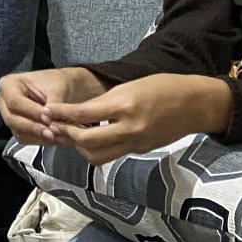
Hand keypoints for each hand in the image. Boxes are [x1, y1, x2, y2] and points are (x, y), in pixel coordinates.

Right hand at [0, 66, 106, 144]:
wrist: (61, 90)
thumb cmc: (56, 83)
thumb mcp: (56, 88)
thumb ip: (52, 104)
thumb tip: (50, 120)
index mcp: (8, 84)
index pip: (14, 101)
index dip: (31, 111)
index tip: (48, 117)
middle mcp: (4, 101)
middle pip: (12, 118)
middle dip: (33, 126)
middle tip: (52, 131)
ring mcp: (9, 116)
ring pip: (18, 131)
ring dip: (37, 136)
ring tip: (56, 135)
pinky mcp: (17, 128)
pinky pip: (24, 138)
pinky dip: (39, 140)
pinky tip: (53, 138)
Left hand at [40, 73, 233, 165]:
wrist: (195, 104)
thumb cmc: (163, 86)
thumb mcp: (130, 85)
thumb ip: (106, 101)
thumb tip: (81, 113)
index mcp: (125, 105)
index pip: (84, 114)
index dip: (61, 114)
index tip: (45, 112)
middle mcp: (129, 127)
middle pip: (87, 142)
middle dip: (66, 135)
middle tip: (52, 126)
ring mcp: (135, 142)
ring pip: (97, 156)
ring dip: (79, 148)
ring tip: (69, 134)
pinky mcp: (140, 150)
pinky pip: (112, 155)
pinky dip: (97, 149)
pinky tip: (90, 138)